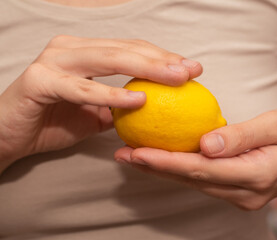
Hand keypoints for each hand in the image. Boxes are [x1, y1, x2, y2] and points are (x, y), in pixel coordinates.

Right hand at [0, 35, 201, 169]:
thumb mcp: (96, 112)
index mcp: (85, 52)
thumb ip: (120, 104)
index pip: (131, 49)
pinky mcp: (41, 80)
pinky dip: (111, 94)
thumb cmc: (54, 120)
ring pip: (108, 60)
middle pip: (125, 49)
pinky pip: (83, 88)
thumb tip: (152, 107)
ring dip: (146, 69)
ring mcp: (54, 61)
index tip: (190, 68)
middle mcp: (70, 49)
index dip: (162, 56)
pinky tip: (139, 99)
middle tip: (191, 70)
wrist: (11, 135)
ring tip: (176, 78)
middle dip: (162, 59)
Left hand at [114, 105, 276, 209]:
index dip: (166, 162)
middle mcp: (247, 192)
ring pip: (196, 181)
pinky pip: (205, 179)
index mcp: (257, 175)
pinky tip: (164, 158)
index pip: (201, 169)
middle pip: (192, 179)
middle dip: (156, 167)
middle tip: (123, 154)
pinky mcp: (240, 189)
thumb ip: (242, 135)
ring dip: (165, 169)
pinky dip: (182, 168)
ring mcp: (243, 195)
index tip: (136, 153)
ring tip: (134, 156)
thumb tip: (205, 144)